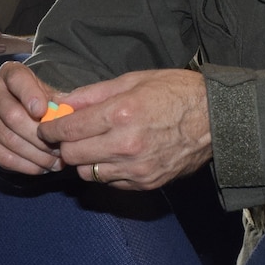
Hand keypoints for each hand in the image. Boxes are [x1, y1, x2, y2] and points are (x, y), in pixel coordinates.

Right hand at [0, 61, 62, 174]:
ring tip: (56, 162)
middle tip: (60, 150)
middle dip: (41, 137)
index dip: (29, 95)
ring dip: (36, 156)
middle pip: (13, 116)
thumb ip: (59, 103)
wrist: (14, 116)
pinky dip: (25, 166)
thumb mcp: (49, 96)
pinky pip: (1, 156)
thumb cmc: (37, 104)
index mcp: (9, 74)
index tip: (42, 111)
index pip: (17, 79)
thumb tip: (68, 114)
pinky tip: (40, 168)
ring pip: (9, 140)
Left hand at [38, 69, 213, 190]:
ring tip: (92, 146)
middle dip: (65, 145)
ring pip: (87, 173)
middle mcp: (126, 144)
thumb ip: (93, 94)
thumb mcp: (133, 81)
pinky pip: (110, 183)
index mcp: (121, 113)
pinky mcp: (146, 183)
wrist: (216, 119)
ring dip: (84, 161)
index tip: (47, 128)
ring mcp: (137, 167)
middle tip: (68, 137)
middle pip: (72, 155)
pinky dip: (105, 172)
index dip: (51, 129)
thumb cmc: (176, 93)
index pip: (69, 129)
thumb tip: (63, 102)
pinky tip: (113, 157)